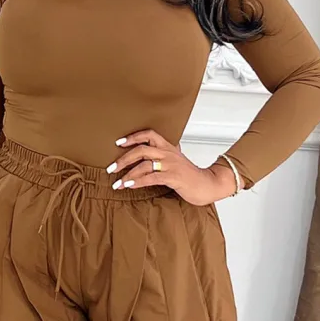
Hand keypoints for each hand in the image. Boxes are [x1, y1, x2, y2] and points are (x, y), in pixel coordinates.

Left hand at [108, 130, 237, 205]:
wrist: (208, 185)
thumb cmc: (190, 176)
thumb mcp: (176, 162)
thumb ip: (163, 157)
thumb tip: (147, 158)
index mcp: (168, 147)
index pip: (149, 134)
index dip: (133, 137)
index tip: (118, 143)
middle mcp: (169, 153)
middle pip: (141, 150)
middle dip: (123, 159)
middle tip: (111, 168)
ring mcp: (171, 165)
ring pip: (144, 165)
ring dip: (128, 175)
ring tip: (117, 184)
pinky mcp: (174, 177)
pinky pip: (151, 178)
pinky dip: (138, 182)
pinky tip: (130, 186)